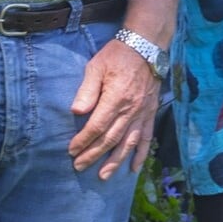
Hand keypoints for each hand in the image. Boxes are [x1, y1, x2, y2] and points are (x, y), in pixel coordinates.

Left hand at [68, 39, 160, 179]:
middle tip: (79, 166)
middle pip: (110, 139)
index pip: (97, 126)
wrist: (146, 46)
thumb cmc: (117, 55)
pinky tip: (134, 167)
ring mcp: (142, 113)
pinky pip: (146, 137)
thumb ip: (87, 91)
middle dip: (93, 155)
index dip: (83, 141)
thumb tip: (76, 111)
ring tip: (104, 175)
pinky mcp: (150, 113)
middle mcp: (130, 110)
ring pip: (128, 143)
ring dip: (115, 161)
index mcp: (115, 98)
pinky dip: (141, 154)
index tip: (72, 150)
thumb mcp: (96, 67)